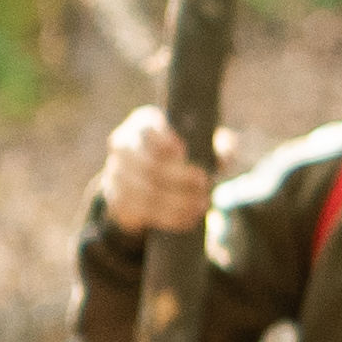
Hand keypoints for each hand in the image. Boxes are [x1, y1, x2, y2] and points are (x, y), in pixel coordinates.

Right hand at [98, 106, 211, 234]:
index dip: (163, 141)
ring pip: (147, 192)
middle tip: (204, 183)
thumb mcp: (197, 144)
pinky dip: (170, 218)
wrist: (145, 180)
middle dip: (179, 177)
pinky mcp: (117, 201)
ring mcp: (115, 174)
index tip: (183, 151)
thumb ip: (214, 145)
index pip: (146, 131)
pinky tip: (189, 218)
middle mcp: (122, 146)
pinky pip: (143, 212)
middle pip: (148, 164)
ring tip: (203, 204)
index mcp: (141, 124)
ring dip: (178, 201)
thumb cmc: (179, 156)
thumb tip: (227, 150)